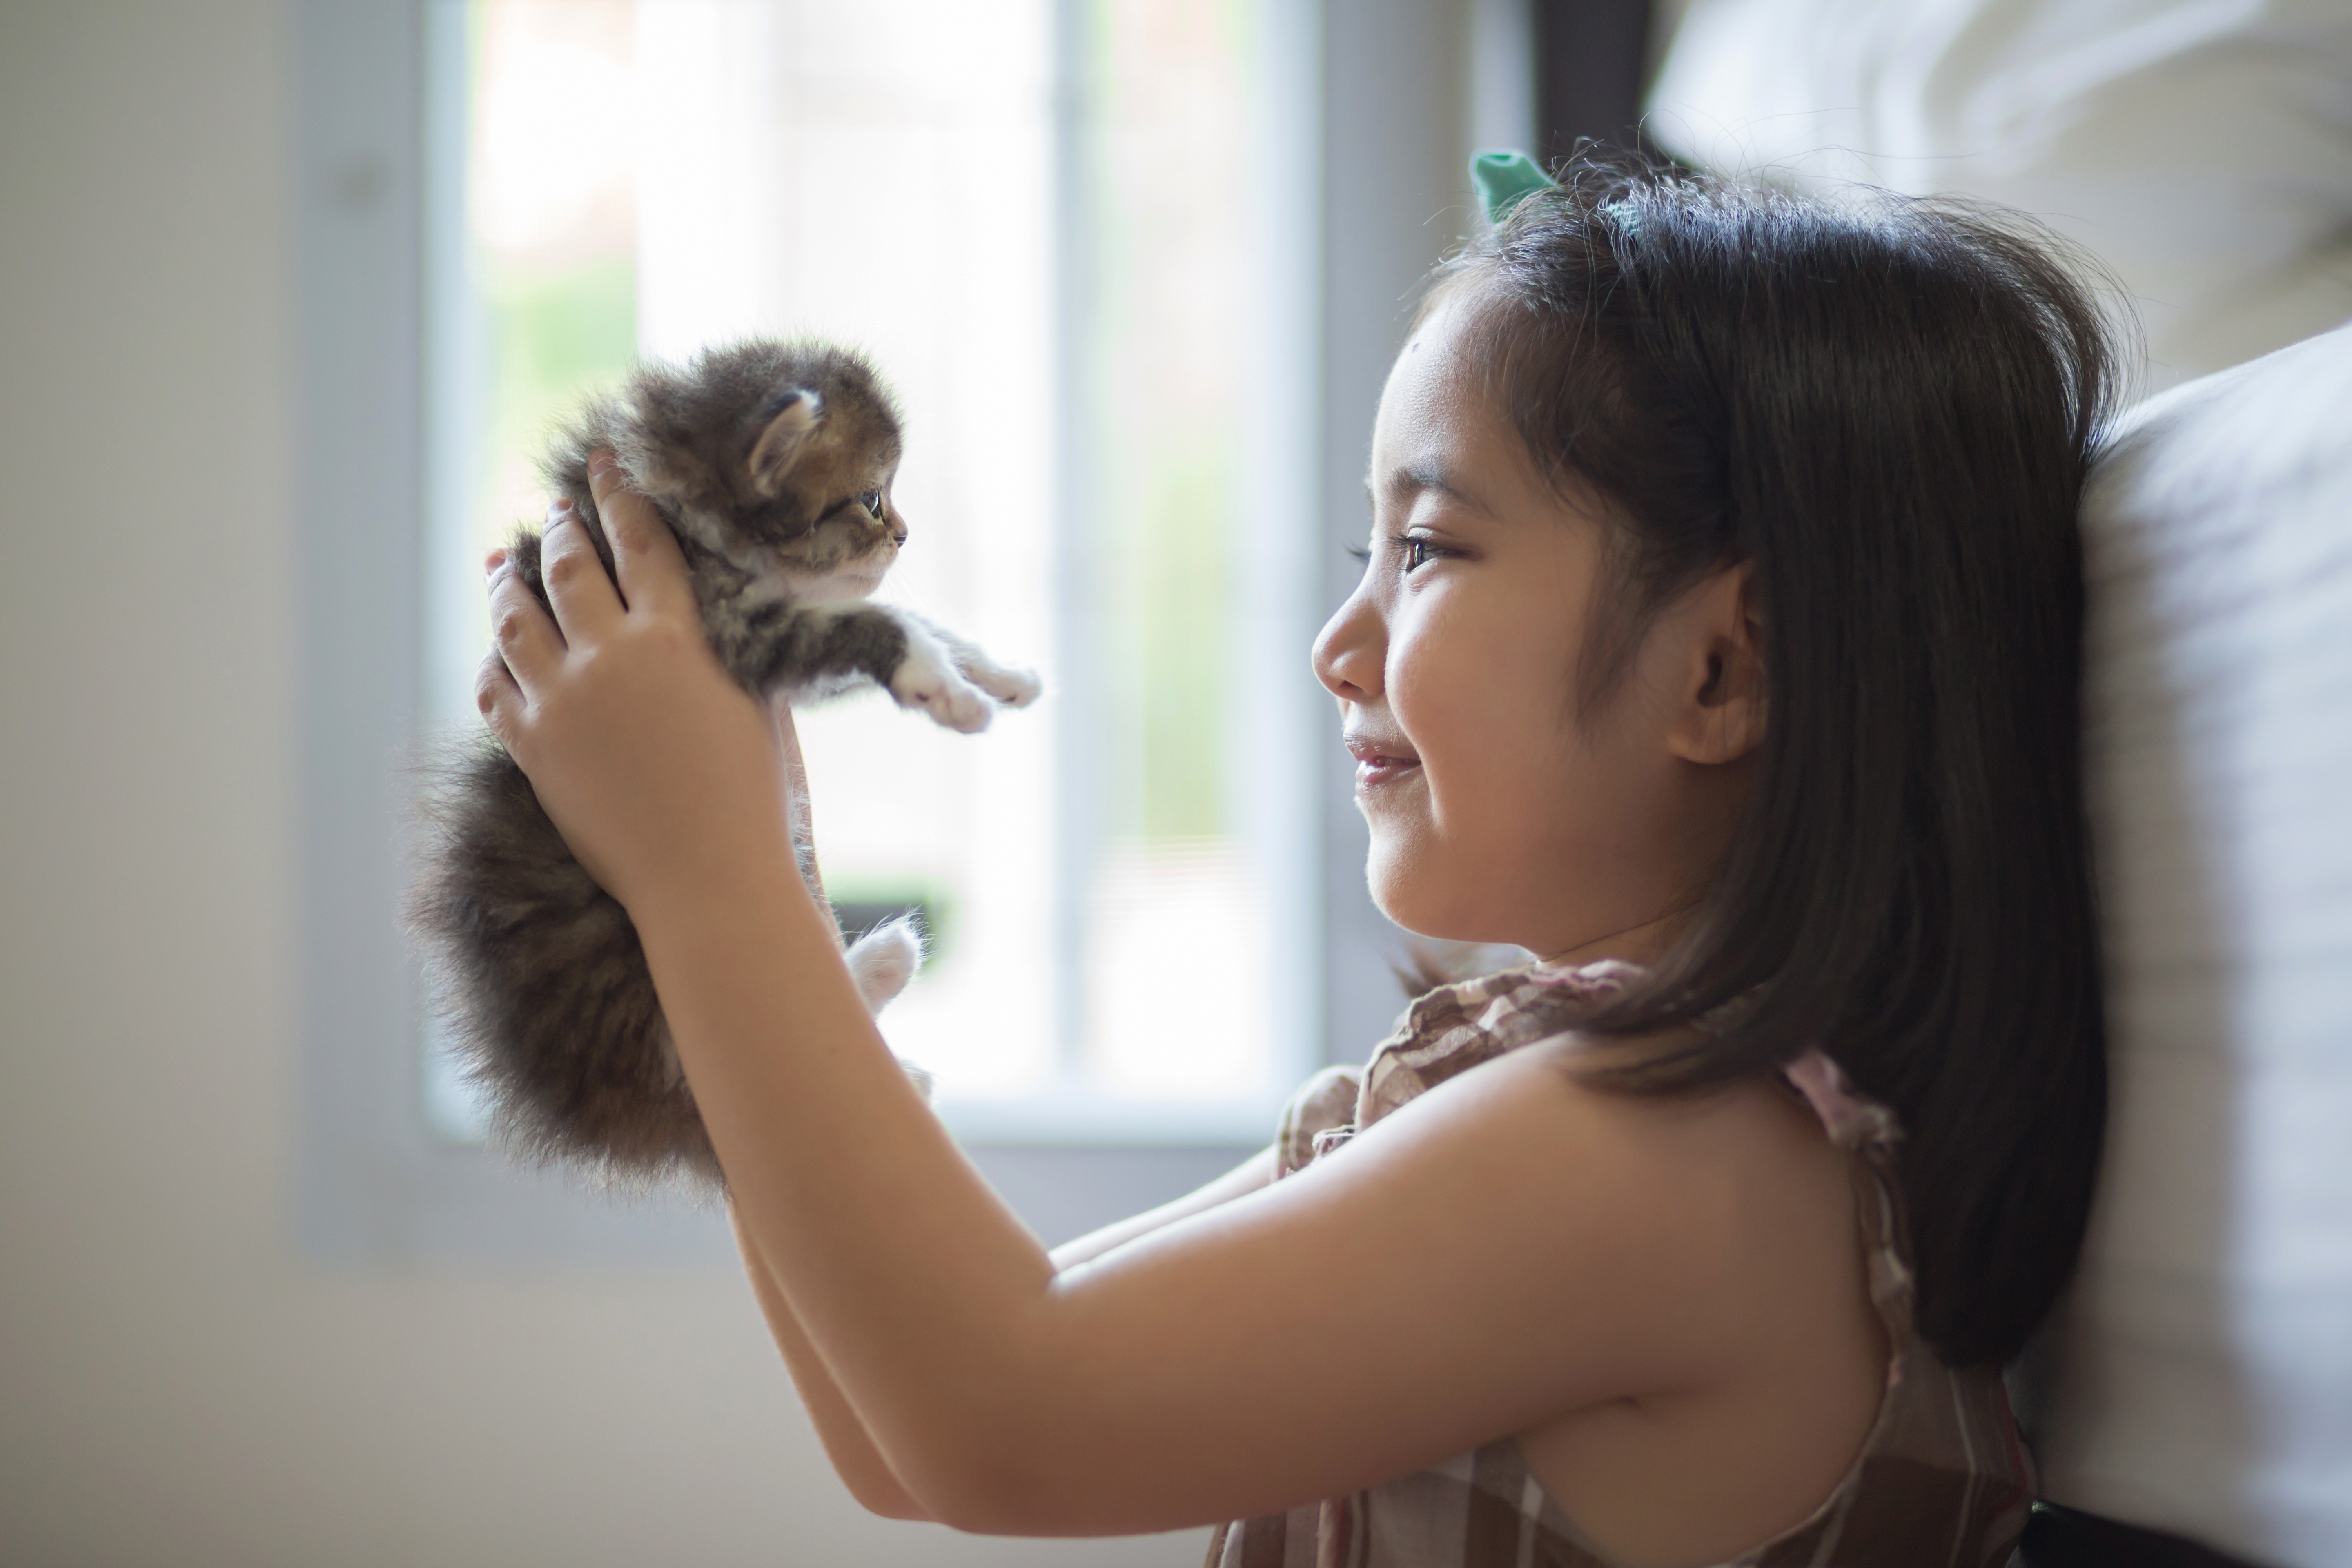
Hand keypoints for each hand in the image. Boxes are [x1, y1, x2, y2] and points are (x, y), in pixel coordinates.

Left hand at [475, 452, 799, 918]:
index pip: (639, 540)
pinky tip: (499, 650)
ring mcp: (562, 702)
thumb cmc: (755, 795)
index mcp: (674, 636)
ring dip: (507, 581)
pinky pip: (494, 686)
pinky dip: (494, 659)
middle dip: (560, 529)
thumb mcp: (758, 698)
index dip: (619, 494)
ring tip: (503, 562)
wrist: (709, 878)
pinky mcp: (533, 748)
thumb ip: (726, 642)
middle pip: (567, 566)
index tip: (604, 465)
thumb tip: (705, 604)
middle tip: (557, 511)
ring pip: (514, 618)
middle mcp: (610, 657)